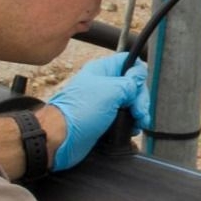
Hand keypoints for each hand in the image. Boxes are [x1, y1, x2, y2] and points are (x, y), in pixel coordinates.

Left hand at [46, 54, 151, 170]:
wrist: (60, 138)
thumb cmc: (79, 112)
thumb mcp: (112, 91)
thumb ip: (131, 82)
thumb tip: (140, 75)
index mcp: (103, 71)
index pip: (128, 62)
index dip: (138, 74)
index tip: (139, 88)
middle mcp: (104, 85)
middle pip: (133, 85)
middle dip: (140, 99)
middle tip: (139, 112)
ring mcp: (104, 103)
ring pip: (130, 103)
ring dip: (138, 113)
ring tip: (138, 123)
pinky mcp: (104, 119)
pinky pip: (123, 118)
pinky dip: (130, 123)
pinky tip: (132, 129)